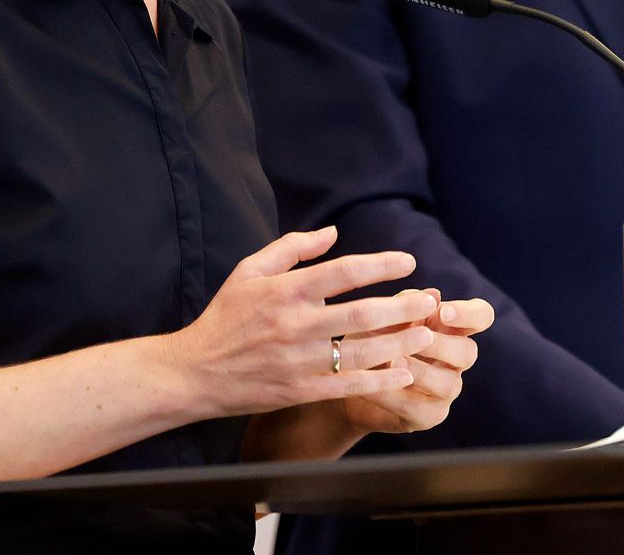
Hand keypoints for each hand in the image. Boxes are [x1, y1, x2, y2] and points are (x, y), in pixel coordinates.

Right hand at [165, 227, 435, 418]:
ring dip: (399, 344)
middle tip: (429, 301)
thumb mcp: (249, 270)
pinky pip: (348, 386)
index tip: (408, 262)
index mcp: (285, 291)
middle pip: (361, 315)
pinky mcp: (299, 391)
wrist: (195, 372)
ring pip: (361, 353)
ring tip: (427, 335)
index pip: (343, 272)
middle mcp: (295, 325)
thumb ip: (292, 247)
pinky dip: (380, 381)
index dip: (380, 265)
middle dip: (402, 308)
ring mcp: (298, 361)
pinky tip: (404, 372)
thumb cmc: (225, 316)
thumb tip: (333, 232)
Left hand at [338, 289, 495, 436]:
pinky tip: (372, 386)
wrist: (345, 380)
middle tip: (420, 337)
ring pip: (449, 384)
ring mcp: (444, 390)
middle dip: (443, 345)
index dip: (470, 313)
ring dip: (420, 371)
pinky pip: (417, 407)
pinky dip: (393, 394)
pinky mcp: (427, 416)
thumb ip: (406, 306)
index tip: (443, 312)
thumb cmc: (370, 339)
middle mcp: (454, 360)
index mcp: (450, 328)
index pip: (481, 316)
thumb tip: (433, 294)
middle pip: (468, 352)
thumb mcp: (383, 317)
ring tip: (393, 361)